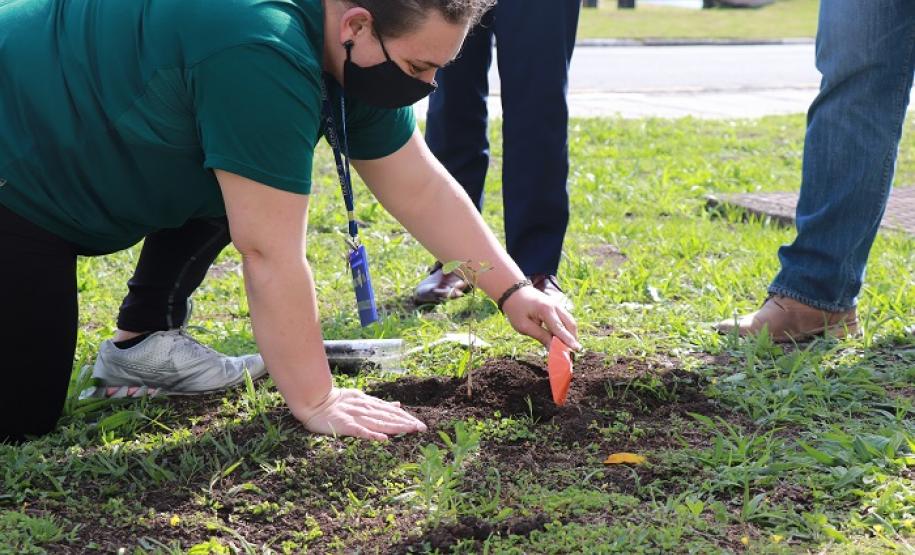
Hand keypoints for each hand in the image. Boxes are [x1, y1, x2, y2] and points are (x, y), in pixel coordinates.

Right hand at [294, 387, 426, 440]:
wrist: (314, 401)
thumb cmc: (336, 403)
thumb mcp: (361, 399)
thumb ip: (379, 404)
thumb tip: (398, 406)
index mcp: (369, 404)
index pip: (391, 411)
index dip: (406, 417)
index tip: (420, 425)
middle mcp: (365, 409)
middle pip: (389, 416)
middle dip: (406, 422)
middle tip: (422, 428)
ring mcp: (355, 416)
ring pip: (379, 422)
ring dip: (396, 426)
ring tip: (410, 430)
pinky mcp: (345, 425)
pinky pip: (360, 431)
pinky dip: (372, 434)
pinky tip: (383, 439)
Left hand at [501, 286, 581, 350]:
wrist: (514, 292)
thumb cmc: (517, 309)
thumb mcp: (524, 326)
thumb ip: (540, 336)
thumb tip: (553, 349)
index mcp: (545, 310)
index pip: (559, 329)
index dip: (568, 340)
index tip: (576, 350)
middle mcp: (556, 306)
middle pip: (570, 325)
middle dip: (573, 339)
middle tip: (572, 354)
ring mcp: (558, 305)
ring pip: (571, 322)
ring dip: (571, 335)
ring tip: (569, 349)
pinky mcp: (558, 307)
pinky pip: (567, 320)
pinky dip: (567, 330)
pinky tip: (563, 340)